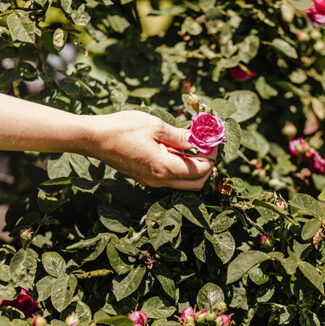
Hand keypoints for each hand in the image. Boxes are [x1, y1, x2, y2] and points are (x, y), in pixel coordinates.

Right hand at [86, 110, 215, 189]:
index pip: (202, 169)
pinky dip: (180, 166)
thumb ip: (181, 136)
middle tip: (205, 144)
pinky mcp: (146, 177)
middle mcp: (161, 180)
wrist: (94, 138)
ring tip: (191, 142)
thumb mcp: (156, 127)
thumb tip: (201, 139)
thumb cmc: (122, 129)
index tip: (211, 137)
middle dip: (207, 164)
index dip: (211, 154)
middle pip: (197, 182)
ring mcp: (152, 181)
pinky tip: (176, 147)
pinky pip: (171, 177)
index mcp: (165, 168)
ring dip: (194, 166)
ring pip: (185, 182)